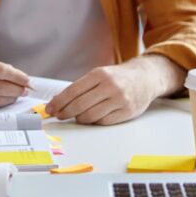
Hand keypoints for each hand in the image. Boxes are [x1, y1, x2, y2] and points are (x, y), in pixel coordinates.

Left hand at [45, 56, 185, 124]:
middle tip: (58, 115)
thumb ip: (81, 87)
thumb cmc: (116, 77)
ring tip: (76, 116)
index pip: (73, 91)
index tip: (50, 108)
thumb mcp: (99, 75)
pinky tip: (91, 118)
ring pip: (91, 115)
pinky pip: (103, 122)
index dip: (59, 102)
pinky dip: (94, 121)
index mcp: (99, 74)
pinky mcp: (127, 112)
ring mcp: (120, 100)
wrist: (145, 78)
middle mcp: (110, 86)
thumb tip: (58, 101)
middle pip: (80, 105)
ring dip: (79, 118)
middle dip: (65, 112)